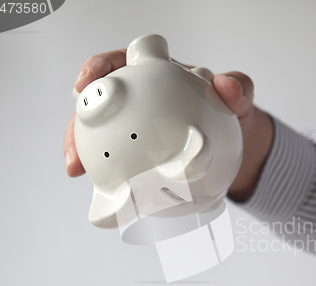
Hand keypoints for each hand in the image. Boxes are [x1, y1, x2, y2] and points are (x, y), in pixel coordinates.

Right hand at [63, 48, 272, 200]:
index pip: (120, 63)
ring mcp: (139, 129)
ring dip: (83, 153)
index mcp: (157, 74)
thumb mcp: (241, 99)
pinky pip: (120, 165)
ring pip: (101, 136)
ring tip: (78, 172)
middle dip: (78, 123)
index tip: (86, 83)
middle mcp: (141, 99)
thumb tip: (226, 87)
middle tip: (74, 150)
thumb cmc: (232, 114)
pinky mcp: (141, 156)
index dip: (98, 68)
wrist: (239, 146)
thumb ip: (238, 89)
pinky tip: (106, 193)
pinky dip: (110, 178)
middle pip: (98, 103)